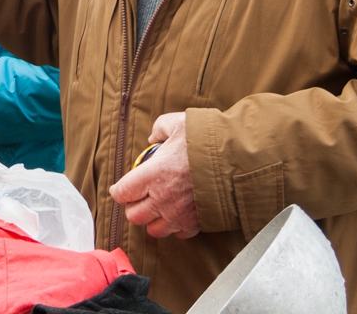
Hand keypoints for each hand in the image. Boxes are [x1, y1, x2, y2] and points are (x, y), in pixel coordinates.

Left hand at [109, 112, 199, 238]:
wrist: (237, 159)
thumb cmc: (207, 140)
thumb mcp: (178, 122)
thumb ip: (159, 128)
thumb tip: (153, 138)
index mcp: (153, 174)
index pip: (122, 192)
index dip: (119, 190)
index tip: (120, 188)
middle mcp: (162, 198)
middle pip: (134, 216)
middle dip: (133, 206)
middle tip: (139, 197)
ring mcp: (179, 214)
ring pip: (153, 230)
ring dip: (152, 220)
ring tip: (157, 208)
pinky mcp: (196, 223)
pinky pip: (178, 234)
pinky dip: (174, 227)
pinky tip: (177, 214)